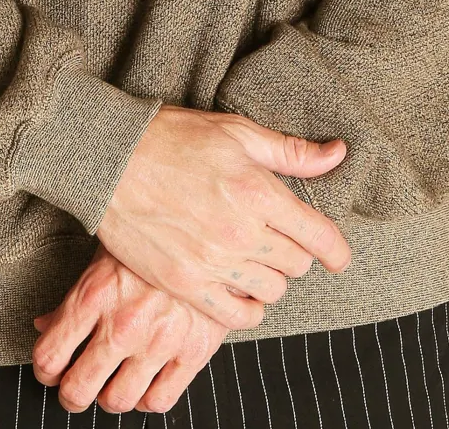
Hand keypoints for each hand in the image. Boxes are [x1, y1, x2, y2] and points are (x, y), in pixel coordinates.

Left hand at [32, 245, 226, 413]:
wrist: (209, 227)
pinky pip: (160, 400)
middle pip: (78, 390)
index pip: (49, 357)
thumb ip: (71, 298)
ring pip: (118, 402)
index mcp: (95, 295)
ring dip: (110, 398)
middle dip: (71, 395)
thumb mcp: (102, 258)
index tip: (52, 370)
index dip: (44, 371)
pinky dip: (148, 399)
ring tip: (113, 382)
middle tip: (76, 387)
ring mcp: (160, 340)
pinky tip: (146, 381)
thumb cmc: (151, 237)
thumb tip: (44, 326)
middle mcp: (124, 323)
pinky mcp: (193, 351)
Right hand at [95, 105, 351, 330]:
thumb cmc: (174, 138)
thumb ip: (290, 151)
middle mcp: (241, 233)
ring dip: (270, 278)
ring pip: (271, 291)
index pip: (319, 237)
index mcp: (258, 192)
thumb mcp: (237, 132)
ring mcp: (212, 263)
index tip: (338, 256)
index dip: (337, 250)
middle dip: (294, 253)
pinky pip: (236, 316)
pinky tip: (239, 288)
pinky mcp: (186, 284)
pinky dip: (246, 307)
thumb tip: (338, 153)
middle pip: (297, 266)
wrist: (111, 161)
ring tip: (253, 259)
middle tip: (276, 238)